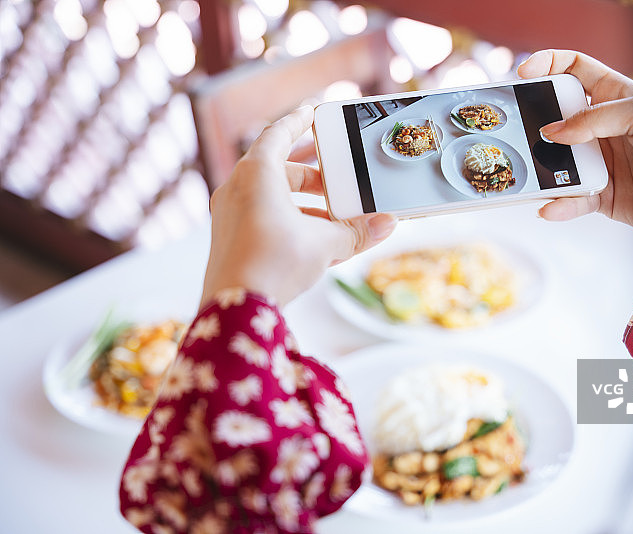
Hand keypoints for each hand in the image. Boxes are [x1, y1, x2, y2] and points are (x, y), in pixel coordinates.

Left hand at [200, 106, 396, 307]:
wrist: (235, 309)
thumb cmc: (275, 264)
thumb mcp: (325, 243)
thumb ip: (356, 231)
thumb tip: (387, 224)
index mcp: (256, 174)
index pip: (278, 134)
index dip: (298, 122)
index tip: (311, 112)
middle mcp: (236, 189)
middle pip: (277, 169)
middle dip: (310, 175)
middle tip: (335, 179)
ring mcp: (228, 215)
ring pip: (270, 197)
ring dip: (302, 203)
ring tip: (333, 219)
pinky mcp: (229, 240)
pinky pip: (262, 218)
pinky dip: (288, 221)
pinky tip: (314, 243)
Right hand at [517, 49, 632, 233]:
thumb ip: (595, 117)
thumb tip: (554, 131)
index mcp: (612, 96)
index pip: (573, 68)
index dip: (548, 63)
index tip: (525, 73)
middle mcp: (600, 126)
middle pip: (554, 116)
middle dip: (533, 121)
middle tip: (518, 128)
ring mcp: (596, 159)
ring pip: (555, 161)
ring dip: (542, 170)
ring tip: (533, 176)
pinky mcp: (598, 193)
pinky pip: (570, 198)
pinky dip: (559, 204)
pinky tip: (551, 206)